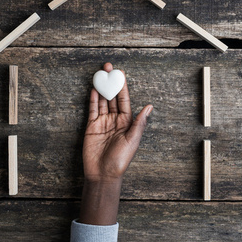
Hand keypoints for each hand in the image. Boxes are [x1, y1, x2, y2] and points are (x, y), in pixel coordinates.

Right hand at [83, 63, 152, 182]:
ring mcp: (103, 122)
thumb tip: (150, 106)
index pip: (125, 100)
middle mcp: (115, 120)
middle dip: (111, 82)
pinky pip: (92, 110)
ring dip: (102, 87)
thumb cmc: (120, 160)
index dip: (122, 86)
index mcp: (127, 122)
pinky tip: (94, 89)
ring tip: (100, 73)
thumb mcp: (133, 141)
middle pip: (113, 97)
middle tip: (109, 67)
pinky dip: (93, 99)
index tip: (120, 74)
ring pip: (103, 101)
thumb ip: (139, 123)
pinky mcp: (91, 127)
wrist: (103, 174)